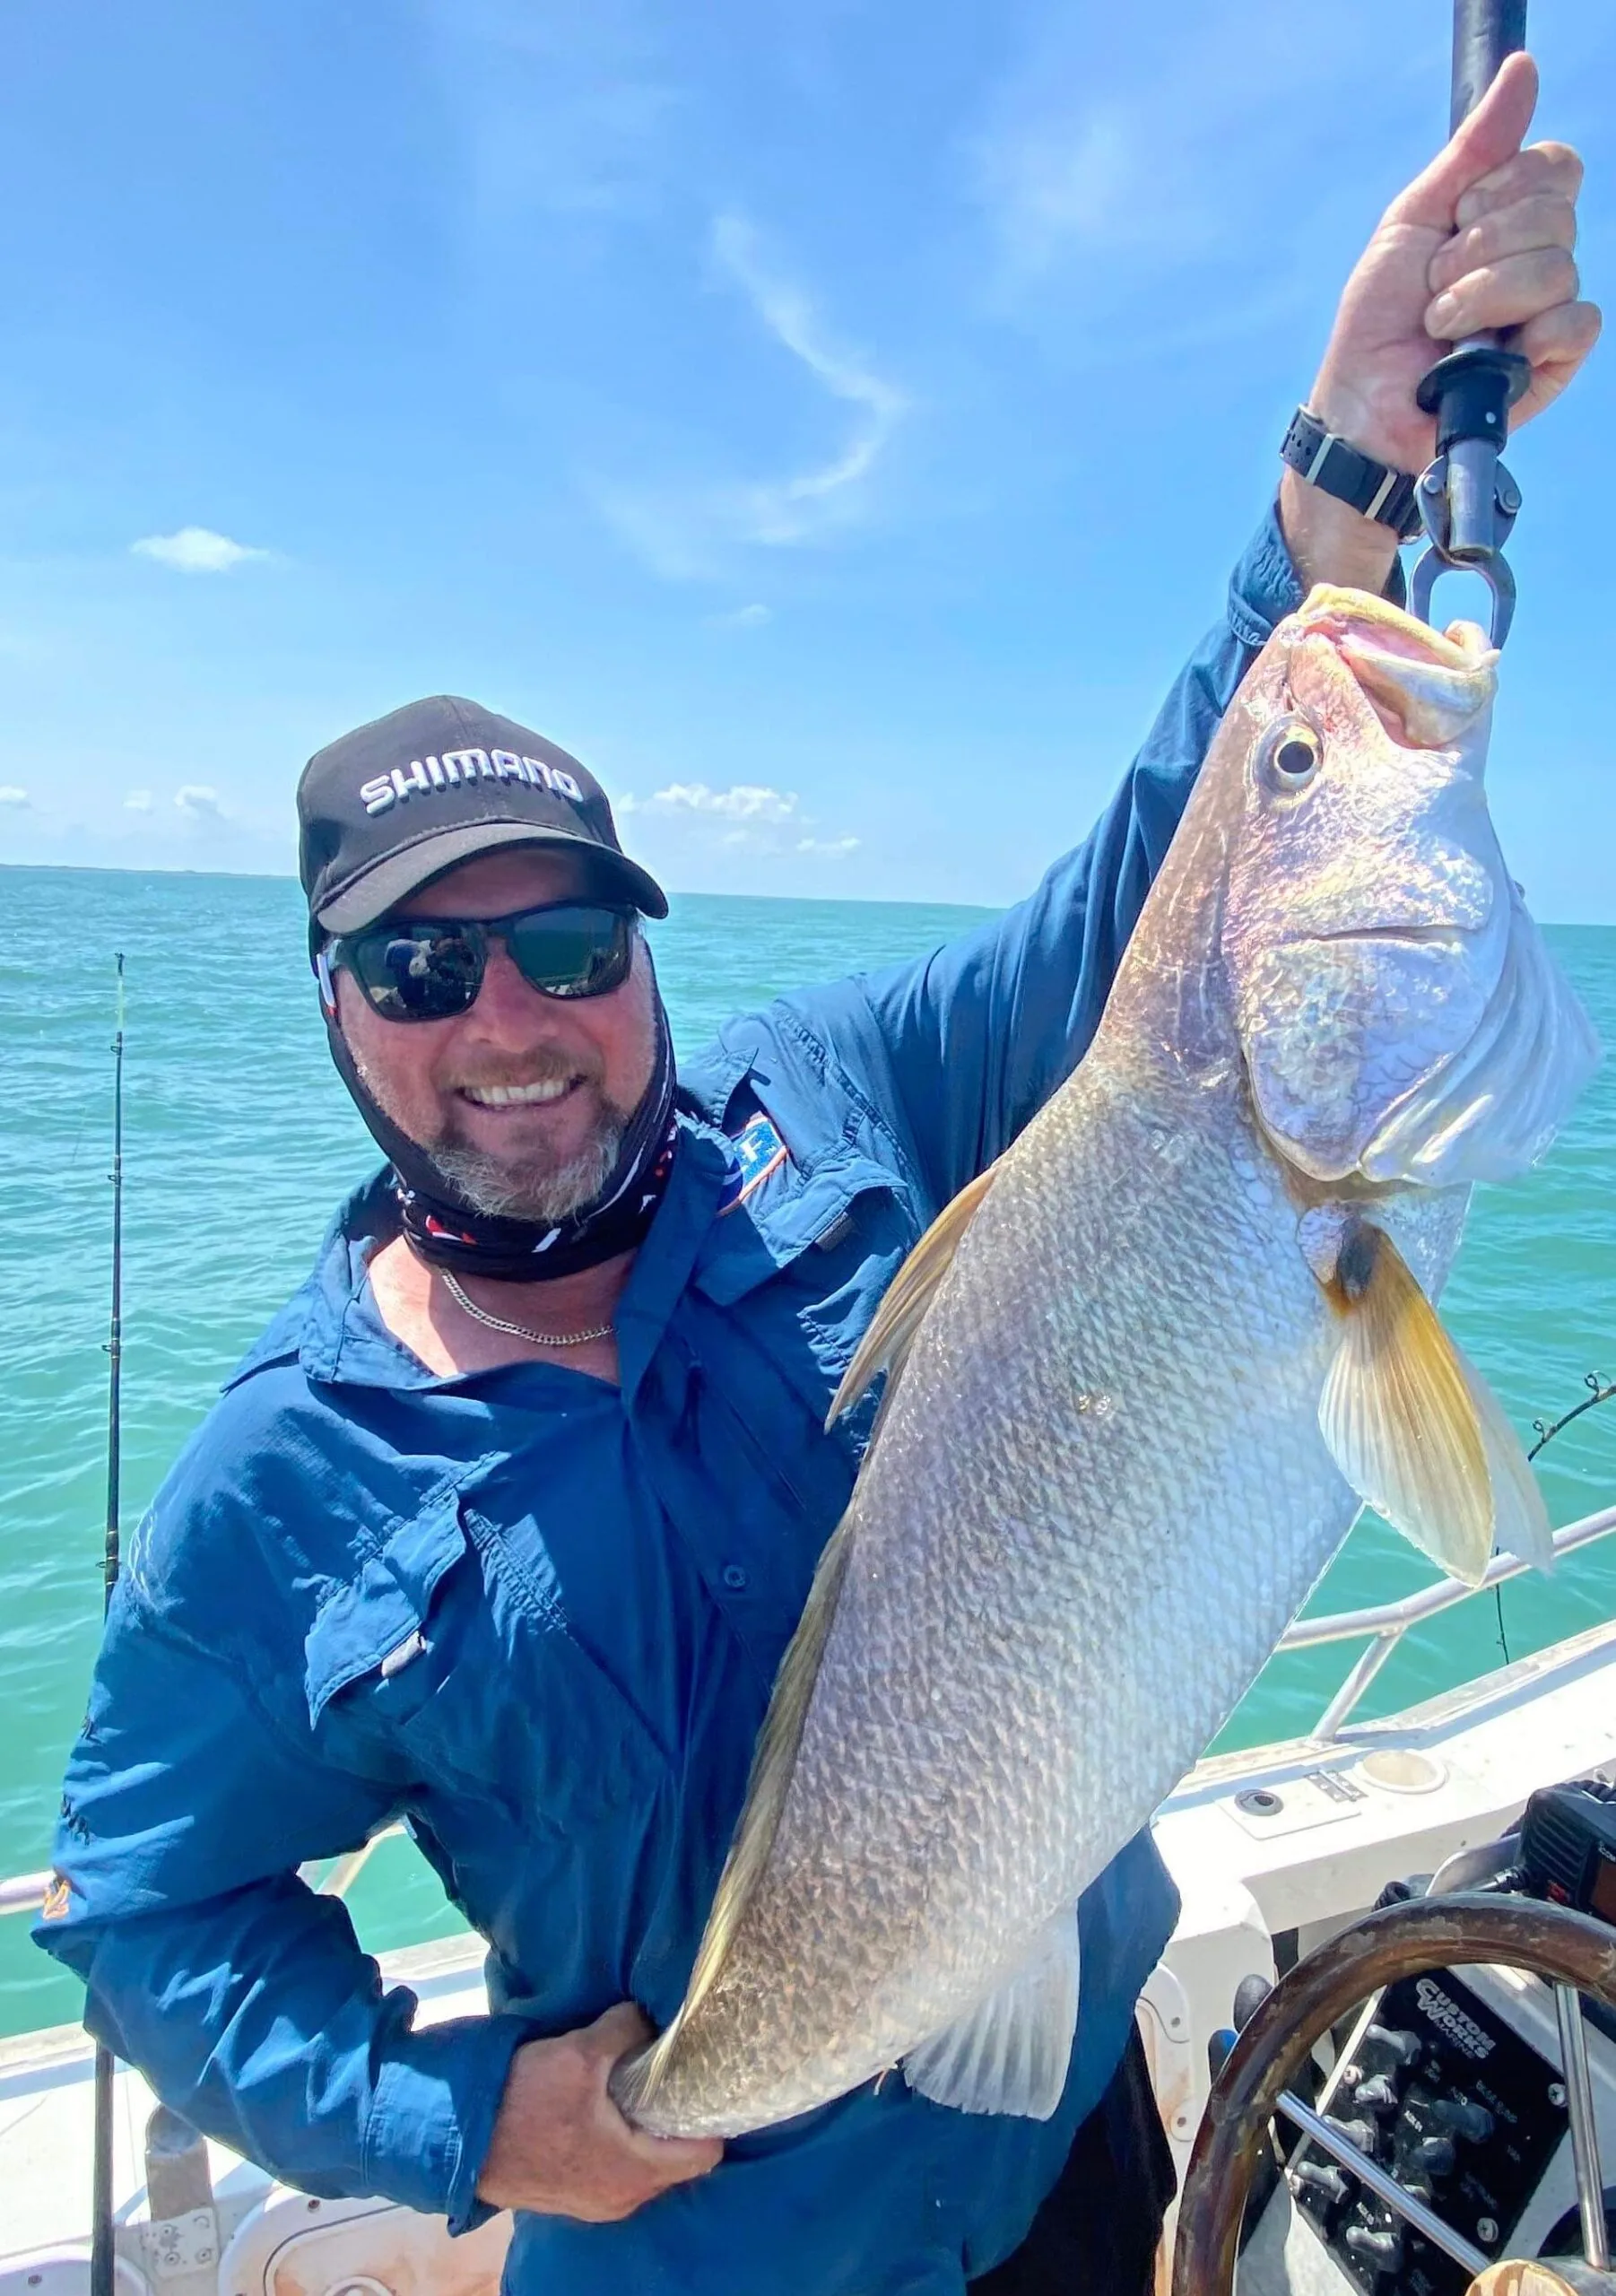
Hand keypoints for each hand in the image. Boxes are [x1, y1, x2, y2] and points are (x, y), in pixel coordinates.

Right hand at [477, 2002, 722, 2221]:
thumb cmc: (525, 2101)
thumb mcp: (579, 2053)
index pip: (706, 2154)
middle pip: (676, 2160)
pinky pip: (616, 2171)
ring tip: (640, 2086)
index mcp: (635, 2171)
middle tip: (673, 2075)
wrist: (460, 2139)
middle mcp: (623, 2198)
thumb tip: (647, 2015)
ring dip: (646, 2132)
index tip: (706, 2080)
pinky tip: (605, 2108)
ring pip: (644, 2166)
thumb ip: (623, 2030)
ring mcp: (595, 2203)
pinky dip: (620, 2143)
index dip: (711, 2115)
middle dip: (676, 2120)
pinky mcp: (572, 2196)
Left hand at [1283, 52, 1599, 592]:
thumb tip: (1522, 69)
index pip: (1554, 166)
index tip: (1455, 220)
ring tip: (1441, 328)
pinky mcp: (1555, 363)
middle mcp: (1540, 258)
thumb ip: (1473, 149)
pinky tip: (1486, 355)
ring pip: (1556, 267)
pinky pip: (1574, 322)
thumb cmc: (1380, 320)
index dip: (1501, 190)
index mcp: (1513, 218)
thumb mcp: (1414, 219)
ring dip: (1479, 296)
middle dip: (1475, 248)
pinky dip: (1524, 334)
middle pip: (1554, 212)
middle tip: (1435, 287)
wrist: (1362, 403)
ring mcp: (1551, 311)